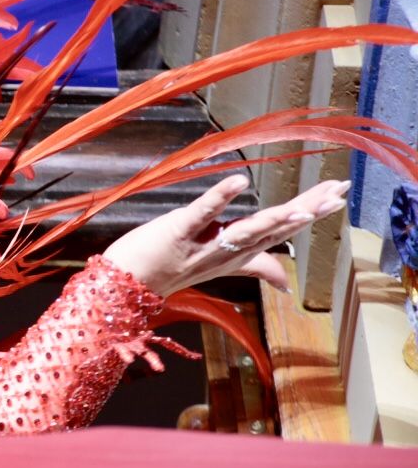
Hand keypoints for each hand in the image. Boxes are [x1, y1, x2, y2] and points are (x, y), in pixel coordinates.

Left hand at [101, 174, 349, 298]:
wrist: (127, 286)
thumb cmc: (170, 268)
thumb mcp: (218, 265)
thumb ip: (254, 267)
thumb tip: (288, 284)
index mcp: (238, 252)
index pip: (281, 230)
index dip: (311, 213)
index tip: (340, 195)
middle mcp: (227, 251)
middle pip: (273, 229)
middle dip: (308, 210)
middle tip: (339, 191)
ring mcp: (203, 244)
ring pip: (247, 230)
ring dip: (276, 218)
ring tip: (306, 203)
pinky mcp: (177, 232)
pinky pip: (202, 215)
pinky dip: (219, 198)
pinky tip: (238, 181)